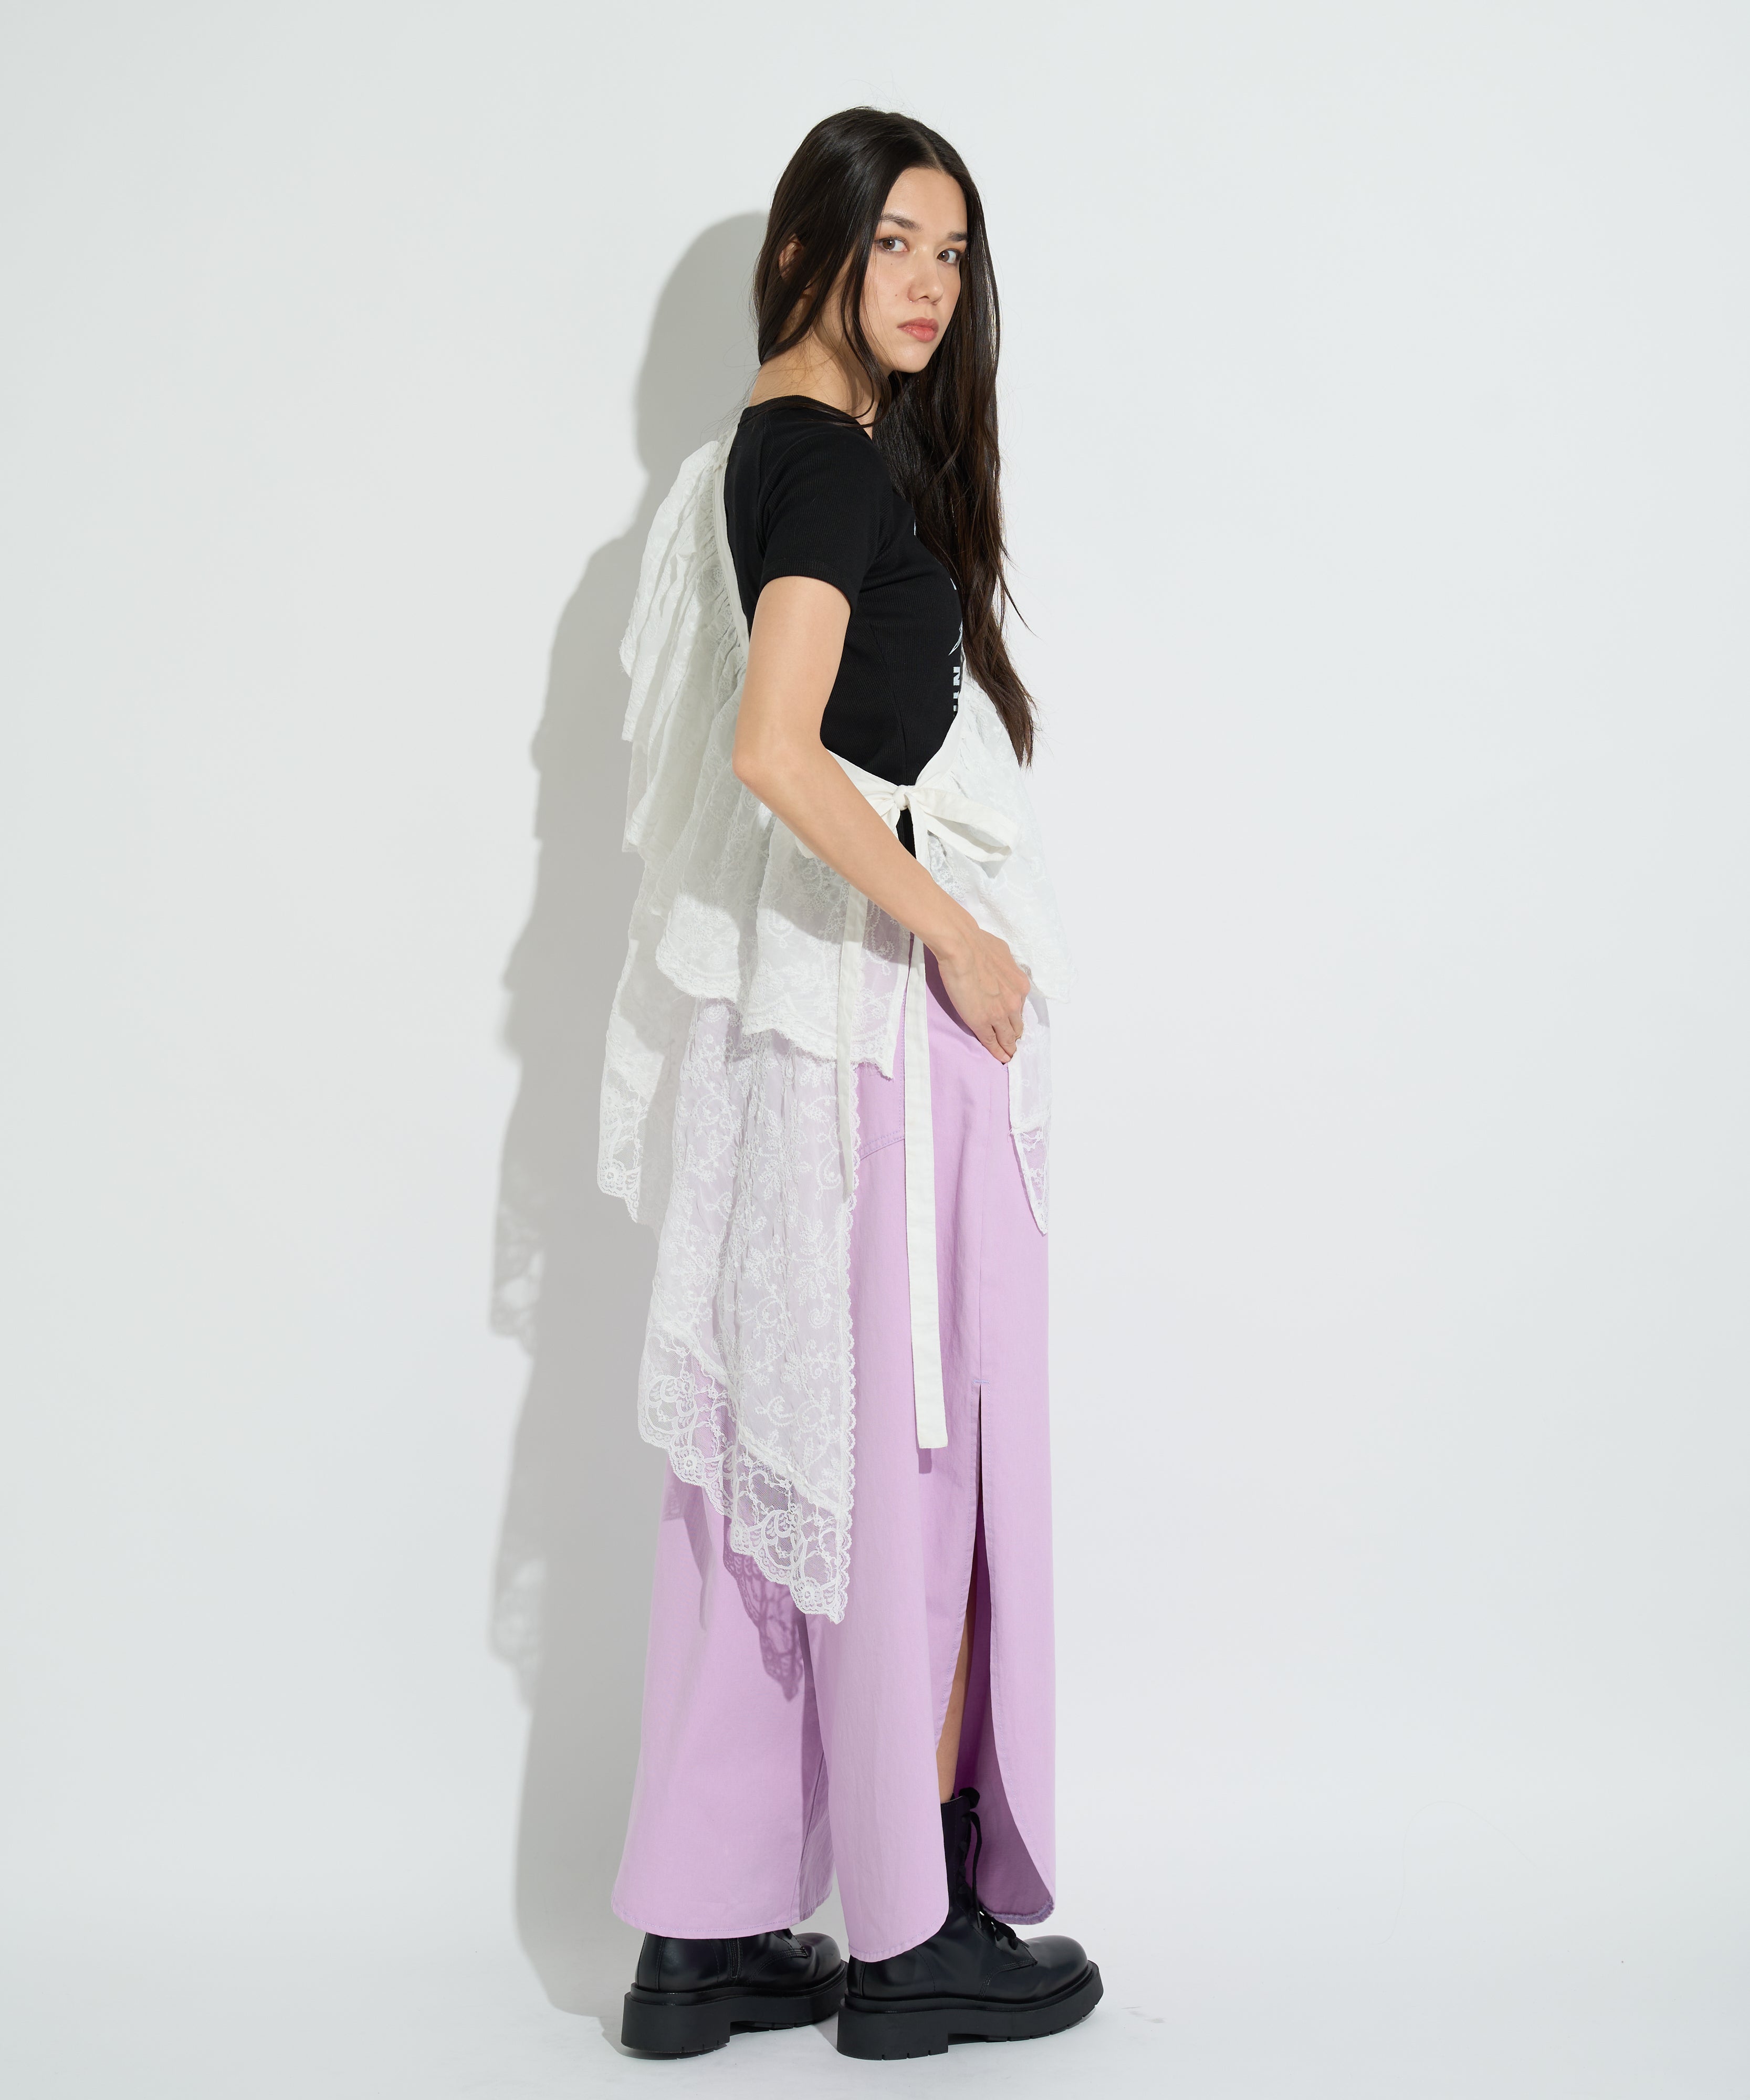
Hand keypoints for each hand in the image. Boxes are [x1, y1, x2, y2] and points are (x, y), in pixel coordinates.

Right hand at [932, 923, 1030, 1062]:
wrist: (962, 948)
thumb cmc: (978, 945)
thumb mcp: (1004, 955)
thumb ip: (1006, 968)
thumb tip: (1002, 970)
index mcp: (1020, 986)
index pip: (1020, 1009)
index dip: (1017, 1018)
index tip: (1015, 1025)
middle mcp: (1014, 1002)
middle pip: (1017, 1025)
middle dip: (1015, 1034)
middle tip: (1011, 1042)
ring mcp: (999, 1014)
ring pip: (1007, 1036)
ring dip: (1008, 1046)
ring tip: (1008, 1054)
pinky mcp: (982, 1023)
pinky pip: (992, 1042)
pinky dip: (998, 1052)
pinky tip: (1001, 1058)